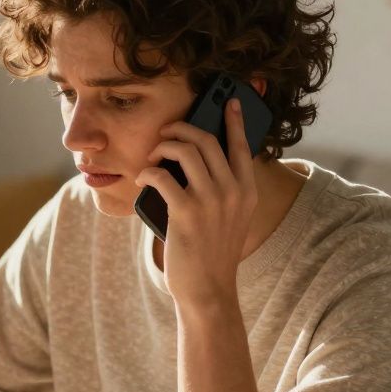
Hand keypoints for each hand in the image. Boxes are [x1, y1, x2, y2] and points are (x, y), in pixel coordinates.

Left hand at [134, 97, 258, 308]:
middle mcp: (233, 191)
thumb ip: (224, 190)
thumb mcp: (231, 218)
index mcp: (248, 191)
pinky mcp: (186, 213)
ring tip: (153, 155)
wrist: (208, 290)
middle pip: (206, 140)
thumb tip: (195, 159)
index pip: (242, 145)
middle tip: (166, 134)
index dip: (235, 120)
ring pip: (185, 150)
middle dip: (181, 129)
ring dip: (163, 146)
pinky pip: (162, 175)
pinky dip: (148, 172)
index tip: (230, 101)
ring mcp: (211, 201)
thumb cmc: (213, 253)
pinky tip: (143, 178)